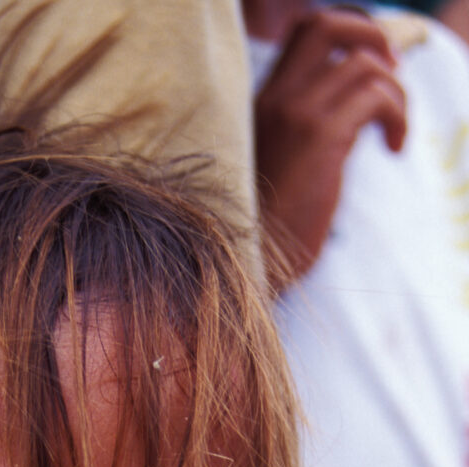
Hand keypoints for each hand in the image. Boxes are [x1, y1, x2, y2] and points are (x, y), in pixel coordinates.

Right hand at [255, 8, 406, 282]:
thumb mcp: (278, 172)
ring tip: (394, 131)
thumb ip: (305, 137)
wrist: (245, 265)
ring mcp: (296, 114)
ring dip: (395, 90)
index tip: (367, 72)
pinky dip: (398, 114)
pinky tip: (393, 147)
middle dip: (370, 37)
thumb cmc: (262, 235)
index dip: (345, 37)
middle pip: (326, 24)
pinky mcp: (320, 137)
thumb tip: (350, 125)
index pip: (304, 33)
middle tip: (389, 75)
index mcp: (260, 104)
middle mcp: (275, 99)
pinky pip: (376, 96)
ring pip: (363, 61)